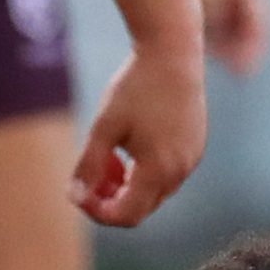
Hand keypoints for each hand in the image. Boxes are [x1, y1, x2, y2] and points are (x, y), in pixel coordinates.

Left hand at [70, 43, 206, 226]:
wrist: (173, 53)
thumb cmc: (136, 88)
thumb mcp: (103, 127)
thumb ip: (88, 165)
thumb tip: (74, 197)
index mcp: (157, 171)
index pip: (126, 215)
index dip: (98, 212)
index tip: (79, 193)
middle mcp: (179, 173)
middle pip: (140, 207)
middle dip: (111, 197)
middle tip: (91, 172)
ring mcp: (191, 161)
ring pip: (154, 192)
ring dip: (127, 184)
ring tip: (110, 153)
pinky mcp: (195, 148)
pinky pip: (167, 174)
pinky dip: (145, 171)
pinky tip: (132, 143)